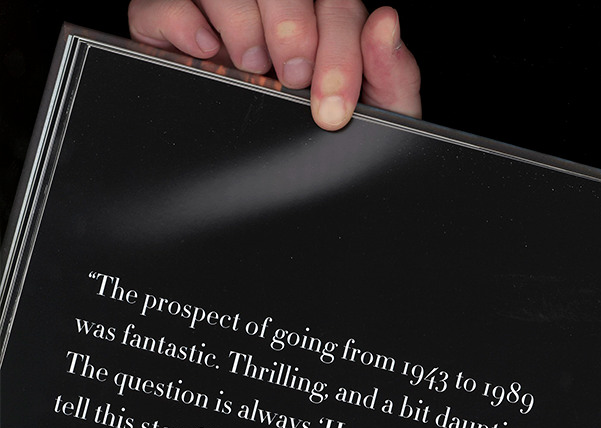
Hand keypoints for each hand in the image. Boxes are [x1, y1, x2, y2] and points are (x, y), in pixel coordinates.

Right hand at [128, 2, 421, 129]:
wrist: (281, 187)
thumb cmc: (328, 130)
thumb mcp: (374, 116)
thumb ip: (390, 72)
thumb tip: (387, 22)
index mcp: (325, 19)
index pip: (337, 7)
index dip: (338, 51)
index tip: (333, 105)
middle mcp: (273, 8)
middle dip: (292, 32)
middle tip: (293, 80)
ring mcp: (219, 12)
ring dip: (242, 25)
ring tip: (253, 68)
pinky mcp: (168, 23)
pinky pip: (160, 2)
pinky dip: (183, 22)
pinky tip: (208, 53)